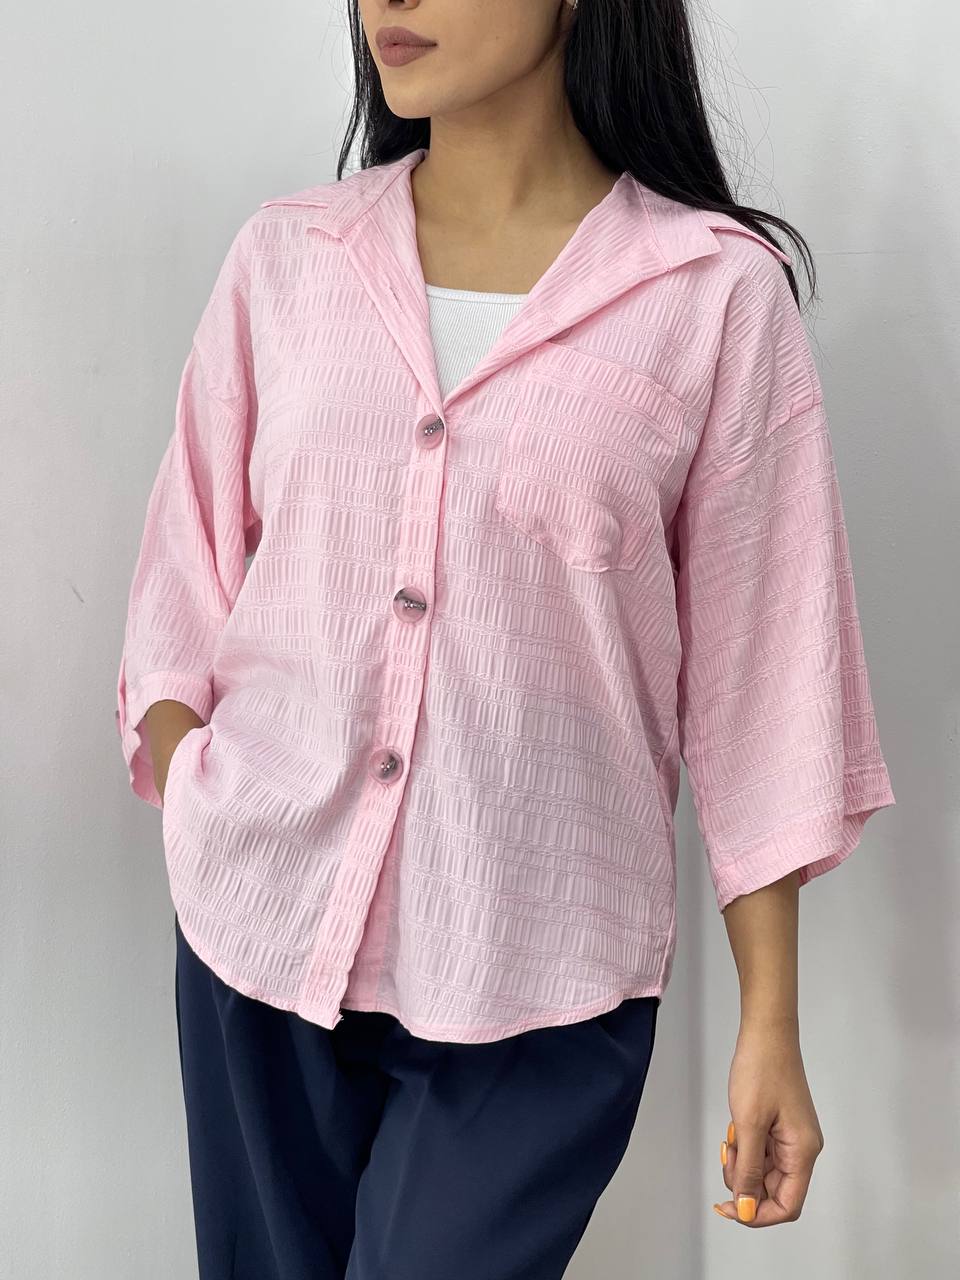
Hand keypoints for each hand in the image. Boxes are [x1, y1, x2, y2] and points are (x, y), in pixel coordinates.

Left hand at [712, 1017, 823, 1225]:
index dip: (758, 1213)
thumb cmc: (762, 1069)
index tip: (730, 1207)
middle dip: (745, 1182)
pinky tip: (735, 1129)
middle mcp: (802, 1148)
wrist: (766, 1032)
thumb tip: (746, 1208)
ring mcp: (791, 1137)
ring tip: (732, 1136)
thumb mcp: (748, 1125)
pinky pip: (762, 1151)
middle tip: (729, 1155)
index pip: (787, 1205)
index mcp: (803, 1151)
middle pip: (774, 1190)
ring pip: (764, 1171)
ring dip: (743, 1162)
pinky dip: (745, 1147)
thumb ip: (749, 1171)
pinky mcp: (780, 1126)